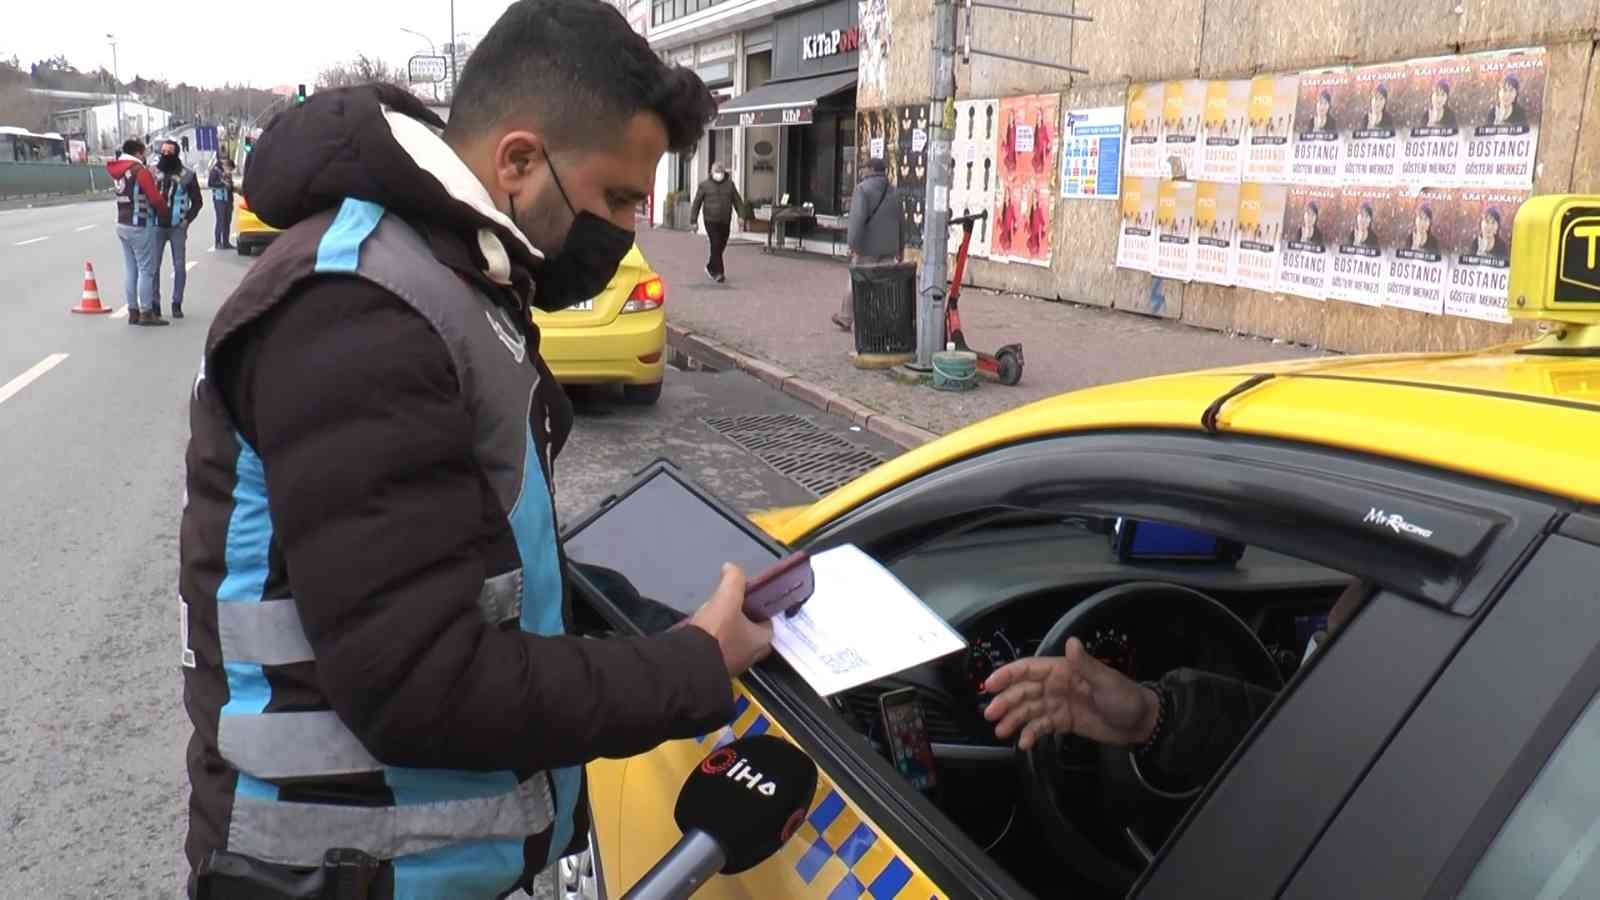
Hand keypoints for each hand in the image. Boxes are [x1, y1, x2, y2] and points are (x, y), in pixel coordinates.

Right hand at [687, 563, 772, 675]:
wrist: (689, 663)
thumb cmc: (716, 631)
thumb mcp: (727, 598)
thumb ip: (733, 579)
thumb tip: (730, 567)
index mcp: (762, 641)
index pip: (768, 623)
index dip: (760, 610)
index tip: (748, 600)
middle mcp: (751, 657)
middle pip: (752, 634)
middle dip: (744, 622)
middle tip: (732, 609)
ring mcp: (734, 666)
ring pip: (736, 645)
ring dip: (728, 633)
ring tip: (715, 619)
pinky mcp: (716, 671)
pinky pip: (720, 653)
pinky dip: (715, 644)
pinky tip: (703, 634)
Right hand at [983, 637, 1157, 750]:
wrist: (1141, 723)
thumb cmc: (1126, 697)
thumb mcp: (1106, 680)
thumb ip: (1085, 664)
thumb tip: (1071, 642)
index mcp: (1063, 670)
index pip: (1029, 669)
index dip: (1008, 675)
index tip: (990, 685)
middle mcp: (1056, 685)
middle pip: (1023, 691)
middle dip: (1006, 701)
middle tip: (991, 714)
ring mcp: (1058, 704)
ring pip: (1028, 709)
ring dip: (1013, 719)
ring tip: (1001, 731)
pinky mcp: (1063, 722)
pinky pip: (1041, 726)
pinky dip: (1030, 733)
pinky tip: (1023, 743)